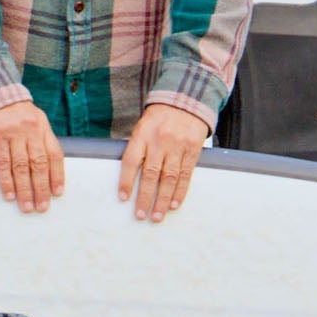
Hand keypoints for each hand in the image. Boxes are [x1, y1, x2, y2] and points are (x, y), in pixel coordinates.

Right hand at [0, 101, 64, 212]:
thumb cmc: (16, 112)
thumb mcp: (35, 120)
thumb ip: (42, 140)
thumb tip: (50, 169)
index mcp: (43, 127)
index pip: (54, 154)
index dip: (58, 175)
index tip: (58, 193)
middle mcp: (30, 130)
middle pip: (39, 164)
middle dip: (41, 188)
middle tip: (42, 207)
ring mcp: (13, 133)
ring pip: (21, 166)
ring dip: (24, 189)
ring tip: (27, 206)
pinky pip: (2, 163)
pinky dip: (6, 181)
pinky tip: (9, 194)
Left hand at [119, 104, 209, 222]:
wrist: (186, 100)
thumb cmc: (159, 118)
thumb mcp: (143, 126)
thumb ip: (137, 148)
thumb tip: (128, 177)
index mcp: (143, 133)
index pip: (131, 160)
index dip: (126, 181)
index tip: (123, 198)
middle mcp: (160, 140)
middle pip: (151, 174)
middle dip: (145, 198)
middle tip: (140, 215)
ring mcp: (178, 146)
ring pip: (169, 178)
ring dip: (162, 200)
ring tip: (157, 216)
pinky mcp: (193, 150)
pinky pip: (185, 175)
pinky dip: (179, 192)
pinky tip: (174, 204)